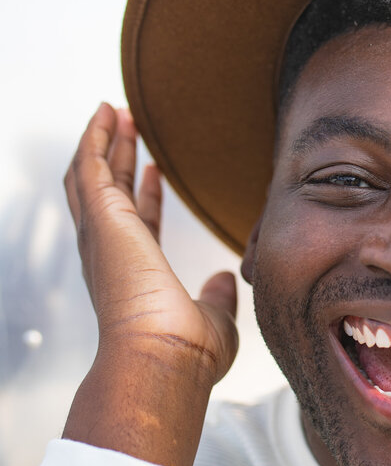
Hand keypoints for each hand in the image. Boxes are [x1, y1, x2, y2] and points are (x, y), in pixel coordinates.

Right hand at [62, 103, 238, 465]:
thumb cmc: (185, 352)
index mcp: (136, 275)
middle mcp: (111, 254)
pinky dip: (95, 137)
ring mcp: (102, 235)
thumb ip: (217, 296)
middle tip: (125, 127)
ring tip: (115, 111)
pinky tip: (106, 114)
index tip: (153, 174)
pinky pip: (90, 165)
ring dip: (103, 141)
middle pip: (108, 193)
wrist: (162, 354)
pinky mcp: (102, 216)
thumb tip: (225, 279)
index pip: (139, 227)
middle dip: (116, 159)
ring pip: (92, 175)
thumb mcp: (213, 317)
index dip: (145, 198)